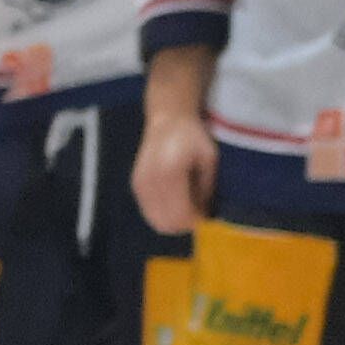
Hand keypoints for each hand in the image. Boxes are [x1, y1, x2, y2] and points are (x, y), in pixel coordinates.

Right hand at [134, 49, 218, 233]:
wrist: (167, 120)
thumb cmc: (193, 137)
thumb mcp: (209, 160)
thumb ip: (206, 189)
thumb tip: (204, 215)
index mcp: (170, 174)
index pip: (180, 215)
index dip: (196, 220)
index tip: (208, 214)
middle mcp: (150, 182)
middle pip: (166, 224)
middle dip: (184, 224)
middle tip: (198, 212)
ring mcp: (140, 185)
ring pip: (156, 221)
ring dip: (174, 220)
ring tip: (187, 205)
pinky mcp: (136, 186)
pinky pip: (149, 212)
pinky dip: (163, 213)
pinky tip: (175, 200)